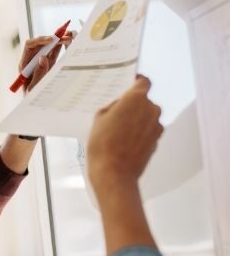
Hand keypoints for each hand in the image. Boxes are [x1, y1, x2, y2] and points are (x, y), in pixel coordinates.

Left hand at [18, 31, 73, 92]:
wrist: (34, 104)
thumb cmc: (30, 97)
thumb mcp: (32, 88)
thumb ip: (38, 74)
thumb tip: (43, 58)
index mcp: (24, 63)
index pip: (29, 46)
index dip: (40, 40)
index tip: (51, 40)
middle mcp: (31, 60)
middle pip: (40, 43)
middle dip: (53, 38)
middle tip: (65, 35)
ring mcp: (40, 61)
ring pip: (48, 47)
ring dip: (58, 40)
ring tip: (69, 35)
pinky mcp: (48, 65)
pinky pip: (53, 53)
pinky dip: (60, 47)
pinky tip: (67, 41)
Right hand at [87, 75, 163, 198]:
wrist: (114, 174)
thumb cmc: (104, 146)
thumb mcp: (99, 118)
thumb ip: (113, 107)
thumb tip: (119, 106)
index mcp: (136, 99)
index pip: (143, 82)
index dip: (135, 81)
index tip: (129, 83)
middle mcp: (151, 109)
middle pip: (144, 100)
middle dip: (132, 104)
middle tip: (115, 112)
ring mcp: (156, 126)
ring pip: (146, 116)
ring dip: (135, 119)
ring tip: (117, 130)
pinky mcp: (156, 140)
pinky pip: (148, 130)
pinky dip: (139, 132)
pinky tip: (123, 140)